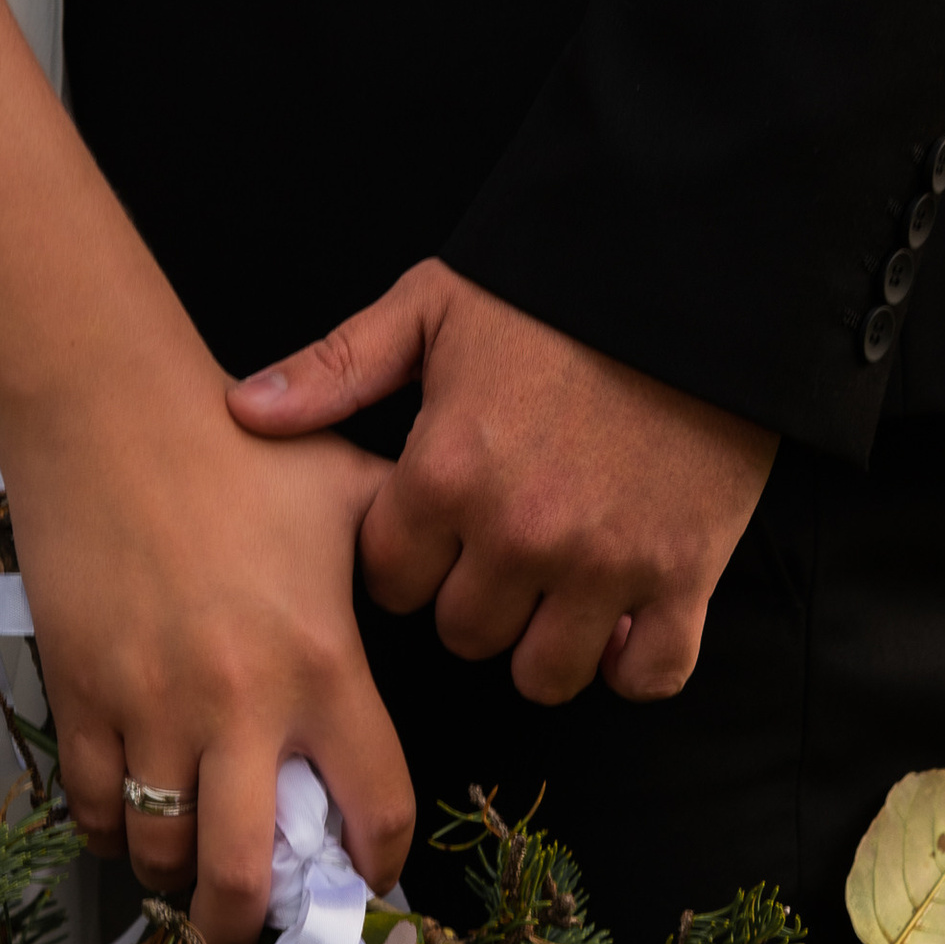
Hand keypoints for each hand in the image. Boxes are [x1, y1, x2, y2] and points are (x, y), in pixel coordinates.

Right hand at [0, 354, 414, 943]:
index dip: (377, 866)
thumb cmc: (236, 446)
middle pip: (243, 875)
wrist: (106, 412)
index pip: (374, 808)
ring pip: (160, 851)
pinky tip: (129, 825)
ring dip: (176, 880)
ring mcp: (151, 708)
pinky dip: (111, 831)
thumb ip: (400, 549)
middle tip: (254, 941)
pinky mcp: (81, 694)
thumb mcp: (348, 489)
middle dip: (248, 932)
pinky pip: (93, 803)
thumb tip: (434, 579)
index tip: (369, 881)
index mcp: (323, 668)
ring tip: (188, 878)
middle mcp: (239, 708)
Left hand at [228, 261, 778, 703]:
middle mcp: (518, 533)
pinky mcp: (683, 573)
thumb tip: (247, 411)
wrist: (697, 270)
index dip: (408, 560)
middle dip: (472, 604)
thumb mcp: (435, 306)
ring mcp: (605, 562)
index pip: (390, 581)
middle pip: (463, 634)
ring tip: (557, 597)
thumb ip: (339, 368)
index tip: (434, 533)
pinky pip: (649, 673)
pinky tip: (625, 624)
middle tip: (498, 558)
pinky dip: (636, 662)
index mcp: (446, 473)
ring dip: (544, 646)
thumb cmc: (559, 288)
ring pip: (543, 673)